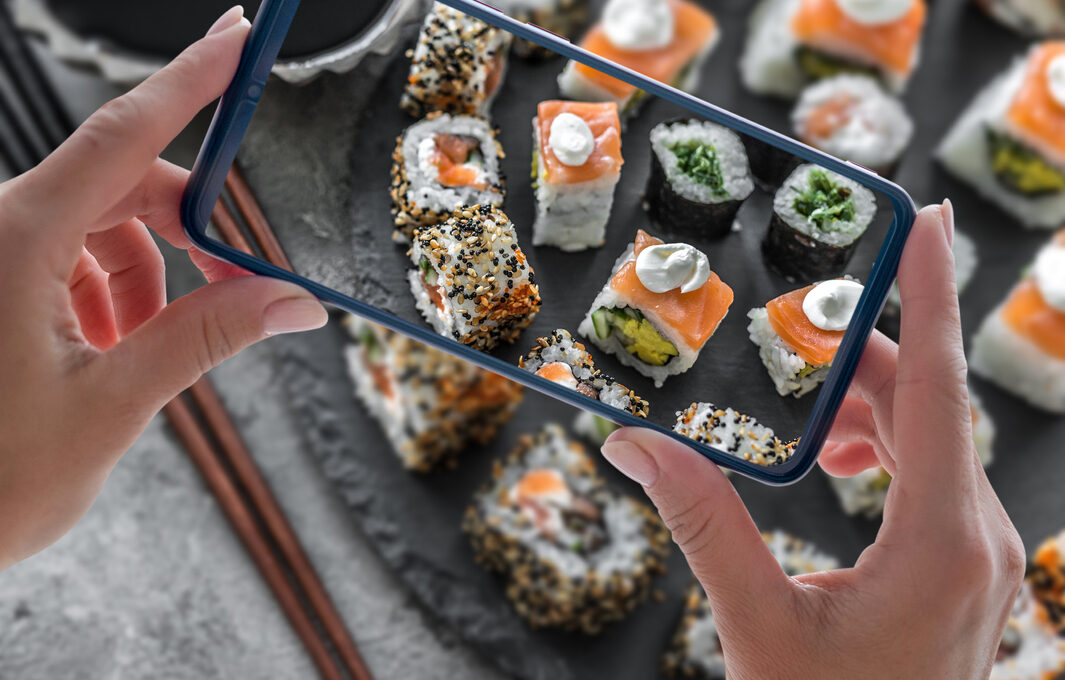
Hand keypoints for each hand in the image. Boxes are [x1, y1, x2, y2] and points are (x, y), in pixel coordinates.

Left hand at [0, 7, 326, 570]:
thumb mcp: (113, 404)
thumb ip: (206, 338)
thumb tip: (290, 299)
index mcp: (15, 240)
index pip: (123, 134)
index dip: (190, 80)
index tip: (238, 36)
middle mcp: (1, 230)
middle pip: (125, 185)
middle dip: (188, 229)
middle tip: (237, 279)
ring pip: (103, 228)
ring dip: (147, 277)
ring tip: (140, 350)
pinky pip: (75, 259)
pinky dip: (113, 294)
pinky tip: (110, 351)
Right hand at [601, 203, 1024, 677]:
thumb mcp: (755, 623)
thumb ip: (700, 522)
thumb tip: (635, 443)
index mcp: (942, 543)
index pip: (937, 390)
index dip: (930, 295)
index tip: (926, 219)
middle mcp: (979, 542)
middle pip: (927, 409)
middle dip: (859, 361)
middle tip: (794, 331)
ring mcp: (979, 560)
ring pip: (931, 443)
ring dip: (866, 411)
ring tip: (801, 415)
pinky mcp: (964, 574)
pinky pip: (931, 481)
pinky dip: (880, 452)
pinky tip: (831, 464)